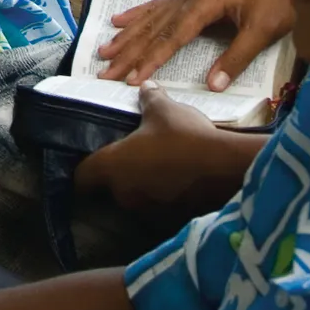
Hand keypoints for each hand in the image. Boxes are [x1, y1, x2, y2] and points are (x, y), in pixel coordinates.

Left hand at [76, 87, 256, 217]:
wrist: (228, 169)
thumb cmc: (185, 137)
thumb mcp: (164, 110)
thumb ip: (149, 99)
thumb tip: (146, 87)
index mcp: (112, 166)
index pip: (82, 177)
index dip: (83, 169)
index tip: (92, 161)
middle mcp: (124, 194)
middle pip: (110, 189)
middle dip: (120, 176)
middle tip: (135, 159)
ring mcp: (147, 212)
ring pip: (136, 200)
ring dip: (144, 189)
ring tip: (161, 170)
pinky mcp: (171, 223)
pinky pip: (160, 210)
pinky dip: (165, 200)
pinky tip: (179, 185)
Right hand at [93, 0, 298, 89]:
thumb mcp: (265, 29)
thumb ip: (237, 57)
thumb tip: (213, 87)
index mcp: (205, 1)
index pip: (171, 36)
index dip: (150, 59)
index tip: (131, 79)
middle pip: (154, 27)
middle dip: (128, 51)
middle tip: (103, 70)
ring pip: (152, 16)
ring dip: (127, 35)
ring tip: (104, 49)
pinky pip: (160, 5)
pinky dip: (139, 14)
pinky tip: (122, 19)